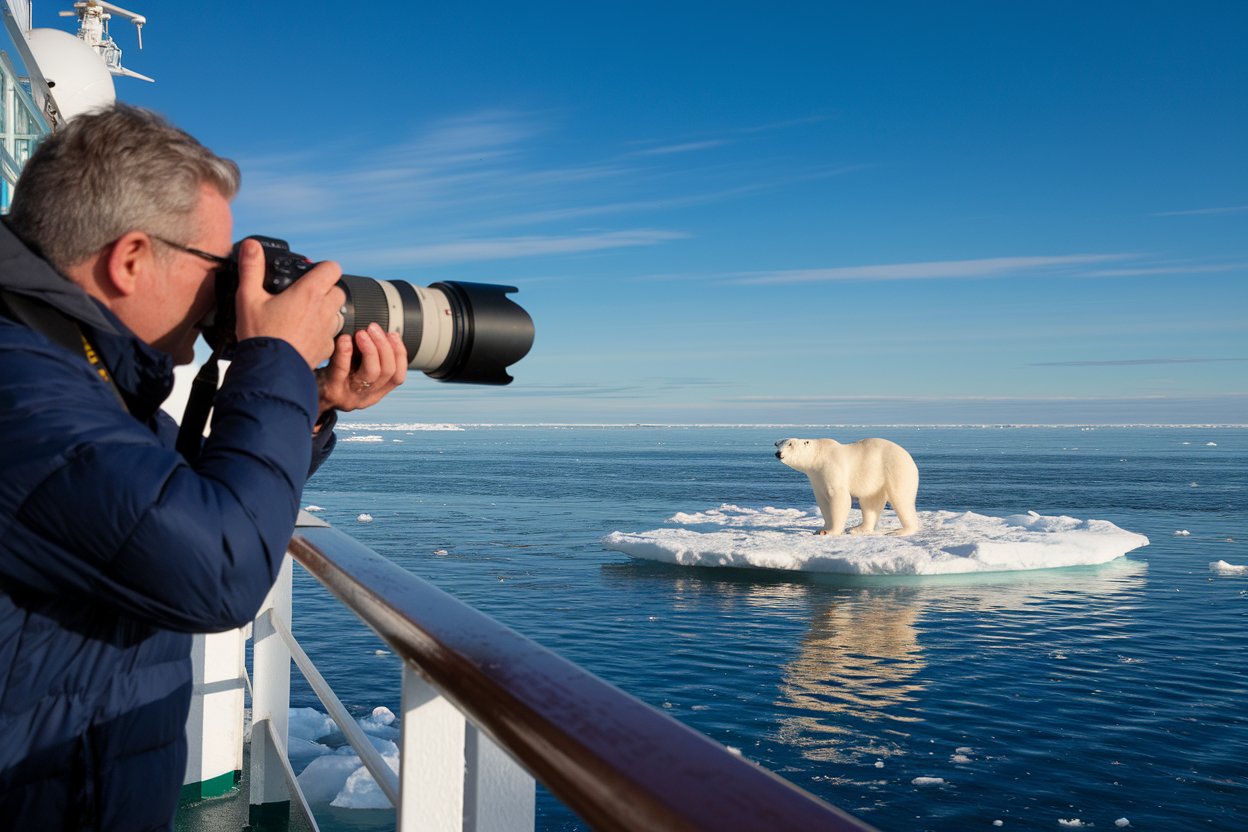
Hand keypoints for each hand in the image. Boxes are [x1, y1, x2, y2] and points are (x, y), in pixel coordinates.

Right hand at [233, 238, 345, 368]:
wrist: (270, 370)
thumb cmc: (260, 334)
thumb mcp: (248, 297)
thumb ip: (251, 268)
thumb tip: (252, 246)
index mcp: (310, 292)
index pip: (333, 268)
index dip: (323, 268)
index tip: (311, 273)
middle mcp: (324, 309)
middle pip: (337, 290)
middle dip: (325, 290)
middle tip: (304, 295)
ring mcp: (328, 330)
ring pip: (336, 313)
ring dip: (325, 311)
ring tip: (303, 316)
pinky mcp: (327, 348)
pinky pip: (331, 335)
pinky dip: (322, 333)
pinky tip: (304, 335)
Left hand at [315, 322, 407, 419]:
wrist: (300, 394)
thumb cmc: (329, 377)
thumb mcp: (352, 370)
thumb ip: (367, 357)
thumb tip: (378, 331)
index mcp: (375, 393)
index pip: (398, 376)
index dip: (400, 354)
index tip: (392, 334)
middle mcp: (365, 397)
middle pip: (387, 372)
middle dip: (384, 346)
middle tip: (373, 328)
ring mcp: (349, 395)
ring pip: (371, 373)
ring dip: (370, 349)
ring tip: (362, 333)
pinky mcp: (332, 391)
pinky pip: (342, 371)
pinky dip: (345, 353)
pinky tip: (344, 339)